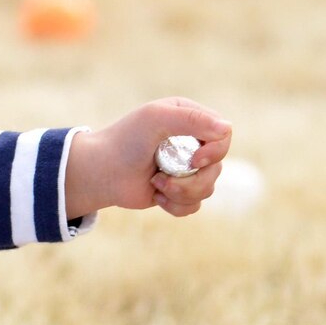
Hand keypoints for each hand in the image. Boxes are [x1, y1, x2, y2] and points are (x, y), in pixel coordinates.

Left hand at [66, 98, 231, 217]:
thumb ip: (192, 119)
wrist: (99, 172)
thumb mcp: (156, 118)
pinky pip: (194, 205)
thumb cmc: (125, 141)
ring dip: (182, 192)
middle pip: (218, 167)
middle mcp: (191, 142)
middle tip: (163, 177)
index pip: (223, 135)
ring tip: (156, 184)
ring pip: (208, 188)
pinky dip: (176, 205)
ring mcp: (185, 168)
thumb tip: (227, 128)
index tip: (195, 160)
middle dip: (194, 179)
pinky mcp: (177, 191)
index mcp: (190, 119)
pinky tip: (156, 197)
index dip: (215, 151)